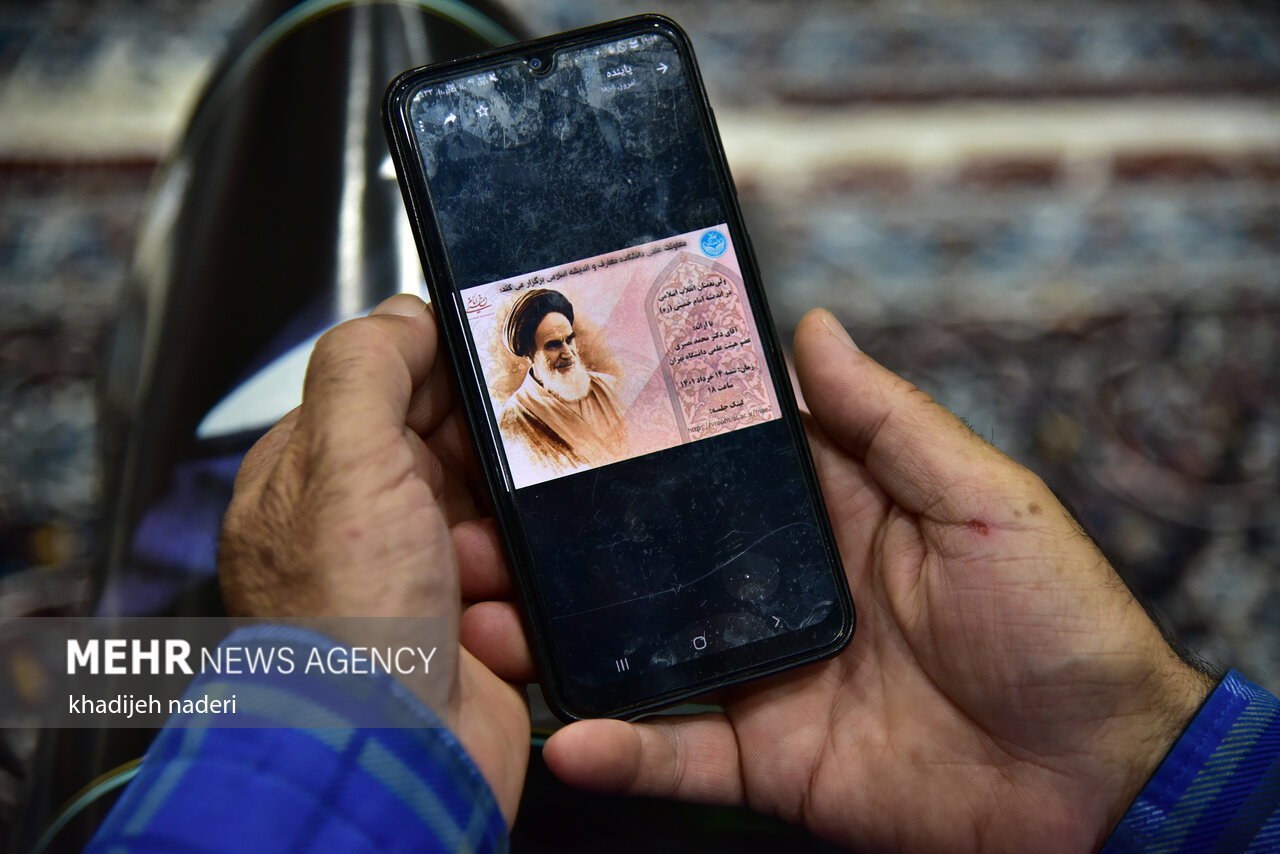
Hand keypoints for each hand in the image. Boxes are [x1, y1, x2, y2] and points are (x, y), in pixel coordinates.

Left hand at [217, 293, 527, 824]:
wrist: (394, 757)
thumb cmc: (348, 625)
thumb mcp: (343, 462)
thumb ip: (366, 367)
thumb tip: (405, 311)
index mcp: (311, 476)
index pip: (384, 386)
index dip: (442, 371)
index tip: (493, 365)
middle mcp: (359, 524)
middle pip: (449, 448)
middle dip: (487, 459)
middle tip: (511, 463)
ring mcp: (414, 578)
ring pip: (496, 510)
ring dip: (505, 531)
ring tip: (483, 565)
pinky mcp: (469, 625)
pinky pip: (521, 574)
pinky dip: (519, 588)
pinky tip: (497, 611)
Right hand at [541, 309, 1212, 851]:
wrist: (1098, 783)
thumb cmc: (1064, 626)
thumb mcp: (986, 502)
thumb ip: (891, 423)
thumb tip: (812, 328)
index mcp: (833, 515)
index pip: (722, 462)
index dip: (650, 432)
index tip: (567, 391)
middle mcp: (783, 590)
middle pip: (660, 557)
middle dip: (576, 540)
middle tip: (488, 512)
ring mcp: (769, 674)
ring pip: (646, 652)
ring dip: (568, 638)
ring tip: (490, 615)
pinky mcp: (771, 760)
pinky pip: (683, 755)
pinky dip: (626, 750)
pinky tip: (573, 735)